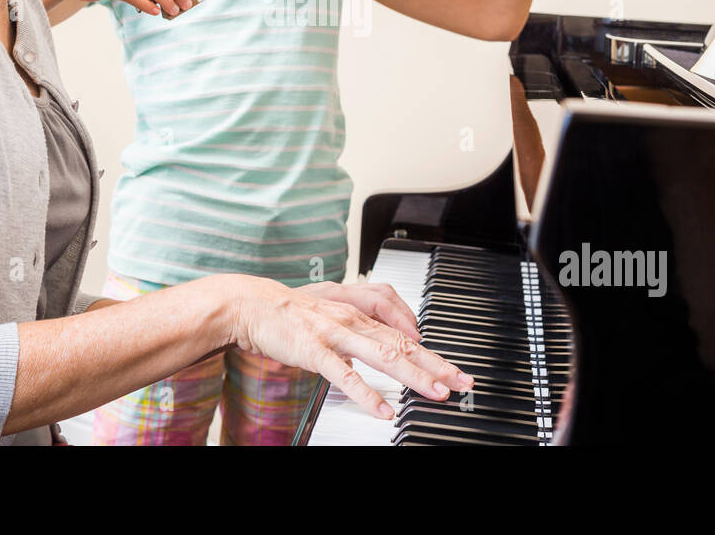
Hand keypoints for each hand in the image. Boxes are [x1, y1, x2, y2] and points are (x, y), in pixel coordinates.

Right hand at [227, 275, 472, 419]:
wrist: (252, 303)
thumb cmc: (292, 312)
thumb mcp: (333, 312)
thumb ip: (361, 327)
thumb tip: (385, 346)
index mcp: (358, 311)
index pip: (405, 333)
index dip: (432, 352)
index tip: (454, 371)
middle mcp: (353, 319)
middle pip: (403, 343)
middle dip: (436, 364)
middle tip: (462, 382)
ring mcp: (335, 333)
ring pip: (383, 355)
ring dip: (413, 376)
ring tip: (436, 393)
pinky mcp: (314, 349)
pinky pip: (345, 375)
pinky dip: (366, 393)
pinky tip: (382, 410)